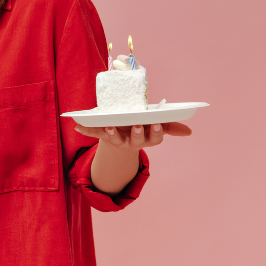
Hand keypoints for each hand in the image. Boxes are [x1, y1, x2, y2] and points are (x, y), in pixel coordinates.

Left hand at [74, 122, 192, 152]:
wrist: (123, 133)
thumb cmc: (144, 125)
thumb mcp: (156, 124)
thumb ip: (171, 126)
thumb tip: (189, 132)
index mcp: (146, 137)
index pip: (155, 137)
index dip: (156, 132)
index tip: (156, 124)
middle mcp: (132, 141)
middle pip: (136, 140)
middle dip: (136, 134)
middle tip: (136, 125)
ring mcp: (117, 139)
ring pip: (115, 140)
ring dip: (112, 134)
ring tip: (109, 127)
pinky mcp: (104, 135)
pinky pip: (94, 133)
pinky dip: (86, 130)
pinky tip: (76, 126)